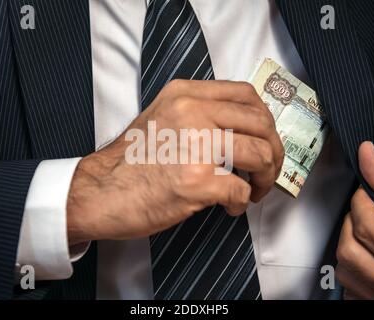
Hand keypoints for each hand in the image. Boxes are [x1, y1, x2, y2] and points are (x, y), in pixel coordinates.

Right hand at [66, 80, 283, 244]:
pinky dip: (240, 202)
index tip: (264, 138)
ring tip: (252, 190)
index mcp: (184, 95)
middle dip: (273, 151)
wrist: (100, 192)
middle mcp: (192, 113)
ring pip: (259, 155)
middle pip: (261, 124)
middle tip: (267, 169)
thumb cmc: (128, 161)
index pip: (245, 95)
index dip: (264, 120)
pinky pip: (240, 190)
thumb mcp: (161, 117)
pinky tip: (228, 207)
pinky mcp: (196, 181)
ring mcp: (196, 146)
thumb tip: (239, 130)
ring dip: (264, 178)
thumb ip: (197, 114)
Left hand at [336, 141, 373, 298]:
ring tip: (370, 234)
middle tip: (368, 211)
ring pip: (346, 269)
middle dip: (353, 222)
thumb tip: (368, 156)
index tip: (366, 192)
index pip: (367, 228)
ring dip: (350, 245)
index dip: (361, 203)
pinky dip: (353, 269)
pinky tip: (371, 258)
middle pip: (351, 249)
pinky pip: (349, 288)